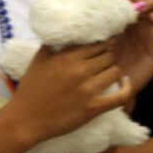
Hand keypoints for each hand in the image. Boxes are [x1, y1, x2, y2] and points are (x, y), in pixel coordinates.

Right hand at [6, 42, 133, 144]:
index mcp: (67, 57)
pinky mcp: (94, 107)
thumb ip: (52, 44)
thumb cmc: (30, 90)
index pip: (97, 43)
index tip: (104, 47)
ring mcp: (88, 89)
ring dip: (114, 71)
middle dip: (107, 57)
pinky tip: (125, 83)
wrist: (25, 120)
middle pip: (108, 55)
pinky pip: (121, 95)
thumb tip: (64, 31)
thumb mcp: (38, 60)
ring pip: (116, 71)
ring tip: (109, 73)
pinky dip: (127, 88)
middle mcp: (80, 70)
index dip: (102, 44)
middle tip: (104, 62)